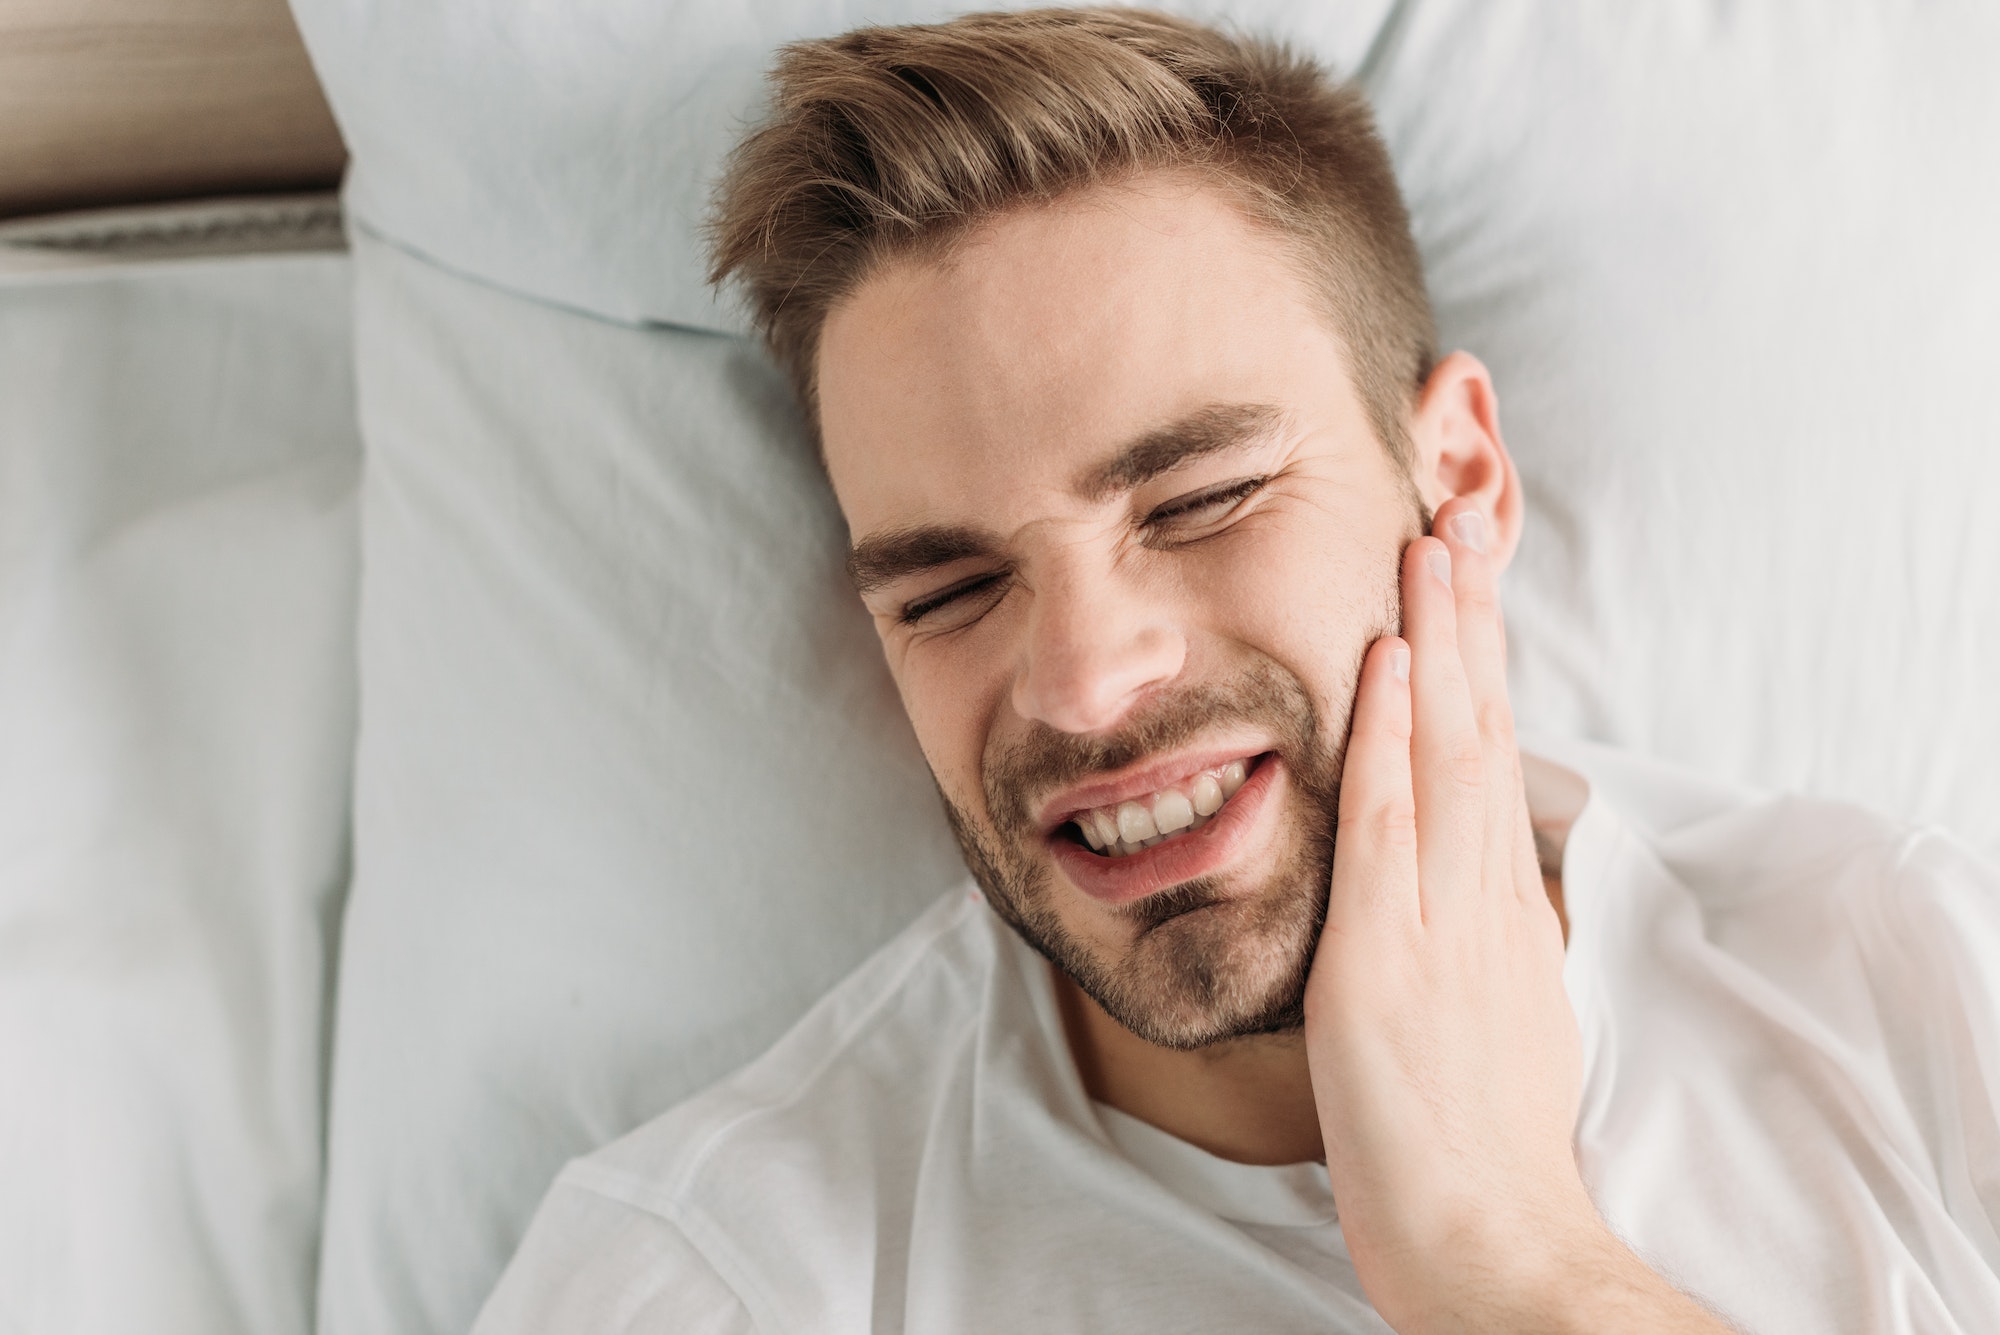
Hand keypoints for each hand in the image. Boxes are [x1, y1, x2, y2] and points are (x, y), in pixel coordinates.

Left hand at [1302, 499, 1728, 1333]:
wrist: (1489, 1239)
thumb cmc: (1478, 1146)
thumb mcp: (1494, 1021)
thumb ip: (1480, 945)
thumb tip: (1475, 896)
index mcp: (1499, 913)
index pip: (1492, 765)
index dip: (1479, 673)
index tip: (1463, 596)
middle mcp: (1479, 900)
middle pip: (1483, 734)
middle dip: (1468, 628)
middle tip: (1452, 525)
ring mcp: (1438, 923)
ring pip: (1448, 754)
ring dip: (1437, 646)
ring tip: (1426, 549)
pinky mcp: (1386, 957)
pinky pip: (1390, 825)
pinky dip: (1391, 737)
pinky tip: (1384, 663)